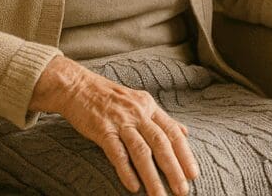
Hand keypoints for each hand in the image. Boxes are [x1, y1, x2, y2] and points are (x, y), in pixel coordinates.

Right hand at [36, 57, 197, 195]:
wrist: (77, 86)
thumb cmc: (109, 97)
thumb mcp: (140, 102)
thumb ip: (162, 118)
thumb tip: (185, 132)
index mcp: (150, 107)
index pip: (173, 132)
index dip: (184, 154)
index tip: (193, 174)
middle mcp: (138, 113)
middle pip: (161, 143)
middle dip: (174, 169)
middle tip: (182, 191)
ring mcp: (120, 121)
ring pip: (141, 151)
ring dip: (152, 176)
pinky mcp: (102, 129)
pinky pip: (117, 152)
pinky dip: (126, 170)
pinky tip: (133, 187)